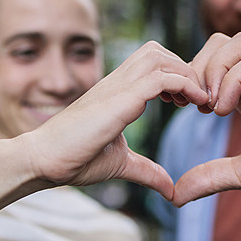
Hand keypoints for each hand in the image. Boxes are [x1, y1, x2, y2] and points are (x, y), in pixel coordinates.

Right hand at [21, 41, 208, 199]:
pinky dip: (183, 85)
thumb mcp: (121, 164)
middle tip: (198, 99)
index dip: (178, 76)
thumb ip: (147, 171)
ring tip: (198, 100)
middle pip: (158, 51)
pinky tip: (193, 104)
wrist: (41, 161)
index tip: (192, 102)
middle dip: (185, 68)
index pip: (153, 63)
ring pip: (159, 56)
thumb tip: (171, 189)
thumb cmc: (73, 159)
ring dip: (186, 73)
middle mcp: (117, 83)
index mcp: (117, 92)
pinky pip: (158, 78)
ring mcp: (117, 88)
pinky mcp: (118, 101)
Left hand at [172, 33, 240, 206]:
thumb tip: (175, 195)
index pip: (211, 60)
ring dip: (214, 69)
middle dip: (197, 67)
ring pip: (238, 42)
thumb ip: (212, 177)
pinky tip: (226, 108)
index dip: (190, 77)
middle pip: (220, 41)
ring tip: (210, 105)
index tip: (182, 107)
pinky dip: (233, 79)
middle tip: (192, 103)